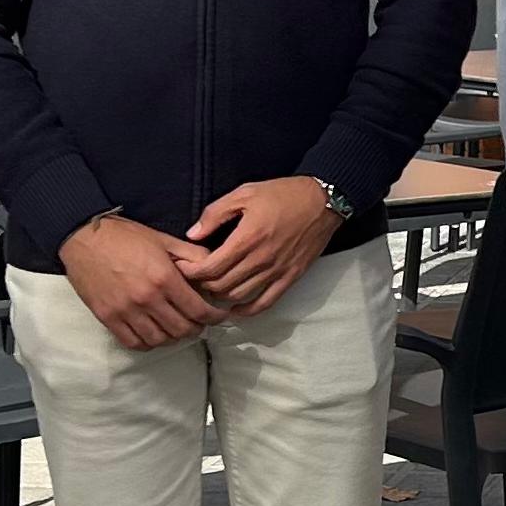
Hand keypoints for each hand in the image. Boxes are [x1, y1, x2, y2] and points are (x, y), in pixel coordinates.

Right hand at [59, 211, 225, 351]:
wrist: (82, 237)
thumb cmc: (124, 236)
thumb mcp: (163, 239)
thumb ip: (191, 255)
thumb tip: (214, 268)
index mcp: (164, 278)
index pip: (198, 310)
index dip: (214, 317)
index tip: (218, 317)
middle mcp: (146, 298)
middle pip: (182, 329)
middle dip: (197, 328)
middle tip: (199, 322)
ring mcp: (125, 311)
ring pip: (160, 339)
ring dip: (174, 337)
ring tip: (177, 328)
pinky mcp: (107, 317)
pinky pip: (134, 342)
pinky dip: (149, 343)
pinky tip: (154, 333)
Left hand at [184, 177, 337, 316]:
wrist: (324, 200)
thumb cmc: (284, 194)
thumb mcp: (244, 193)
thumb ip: (215, 214)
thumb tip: (193, 235)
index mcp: (247, 237)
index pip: (210, 268)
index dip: (190, 272)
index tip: (182, 269)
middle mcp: (261, 259)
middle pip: (221, 285)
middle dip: (201, 285)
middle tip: (193, 278)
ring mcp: (277, 271)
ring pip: (239, 296)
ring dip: (220, 297)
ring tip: (210, 289)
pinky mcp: (290, 277)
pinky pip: (265, 303)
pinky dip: (247, 311)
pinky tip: (235, 310)